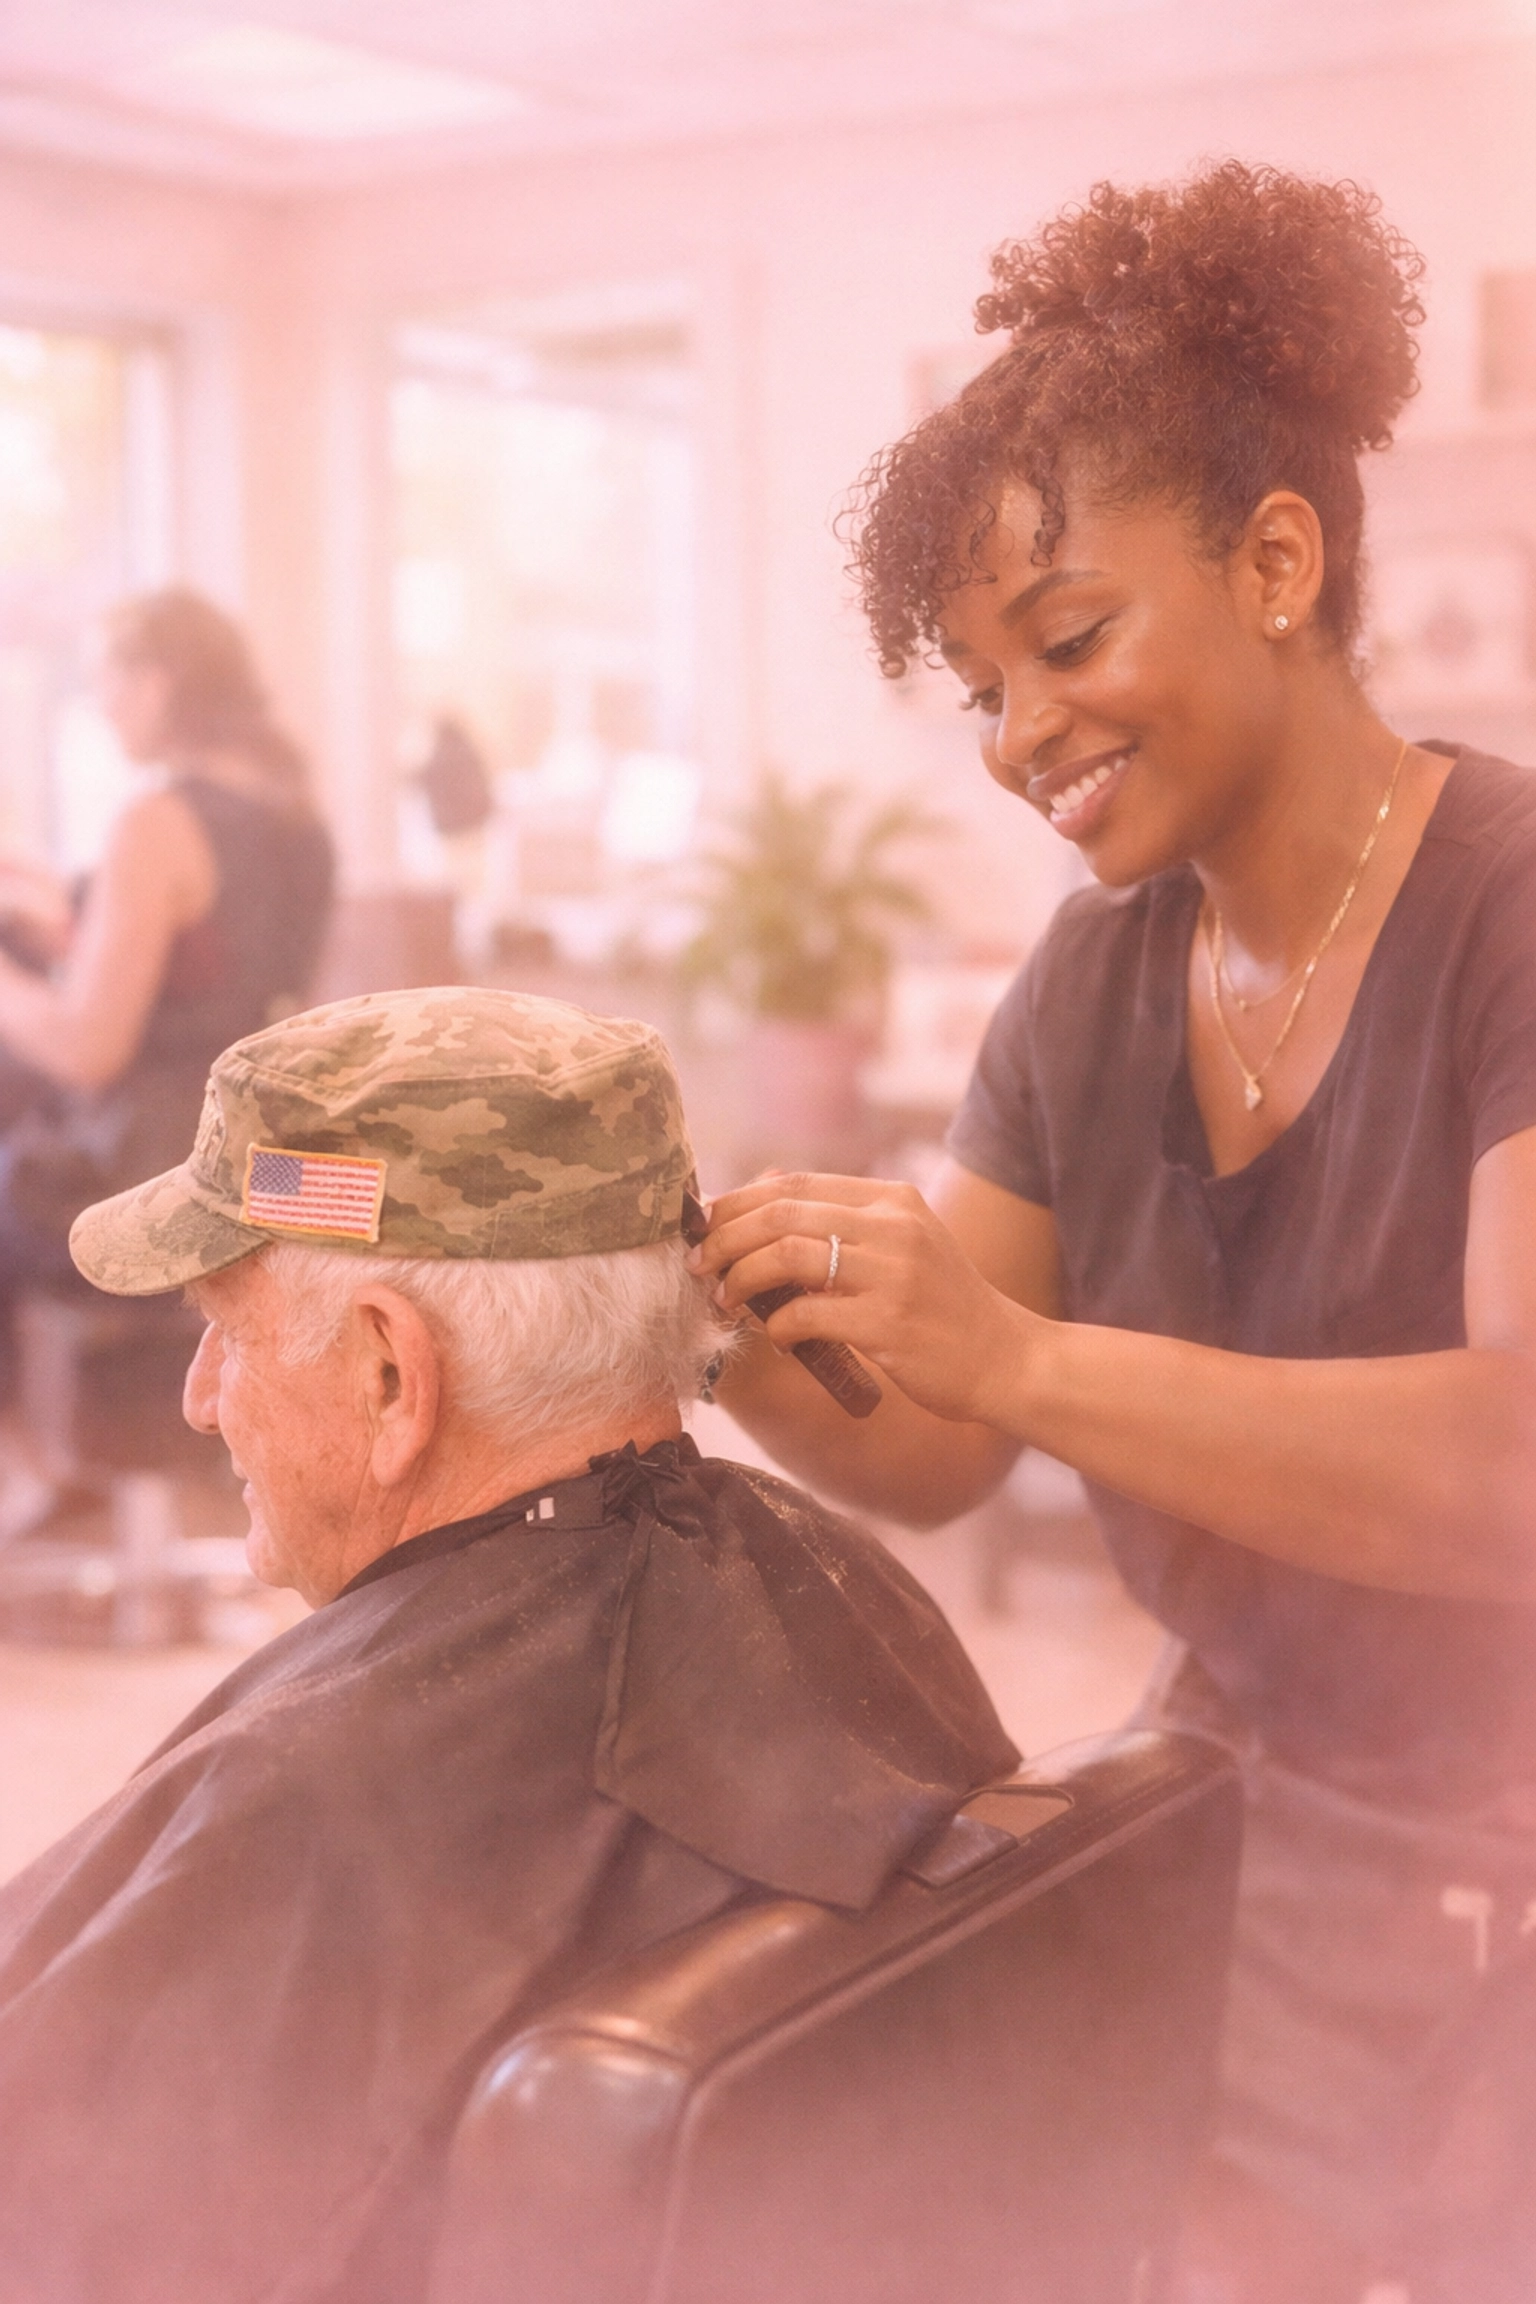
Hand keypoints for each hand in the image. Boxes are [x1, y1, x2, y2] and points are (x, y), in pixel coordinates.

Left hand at [688, 1172, 1039, 1429]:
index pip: (794, 1184)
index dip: (737, 1203)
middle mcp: (895, 1225)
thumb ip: (842, 1225)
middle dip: (724, 1239)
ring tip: (724, 1300)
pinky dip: (776, 1325)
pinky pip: (806, 1314)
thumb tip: (756, 1206)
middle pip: (780, 1213)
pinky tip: (776, 1336)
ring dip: (740, 1279)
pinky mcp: (889, 1324)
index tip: (704, 1229)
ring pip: (786, 1256)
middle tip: (698, 1266)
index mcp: (893, 1198)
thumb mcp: (902, 1246)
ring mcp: (894, 1273)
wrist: (1003, 1359)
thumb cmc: (939, 1307)